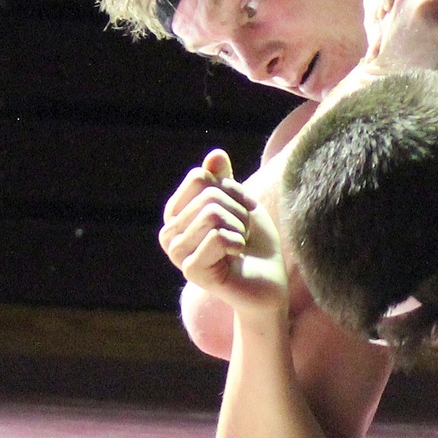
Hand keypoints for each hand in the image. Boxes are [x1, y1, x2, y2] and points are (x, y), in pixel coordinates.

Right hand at [159, 151, 289, 318]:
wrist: (268, 283)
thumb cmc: (256, 245)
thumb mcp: (242, 205)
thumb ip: (225, 181)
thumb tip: (215, 154)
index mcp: (177, 213)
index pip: (199, 178)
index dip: (232, 191)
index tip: (240, 213)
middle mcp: (170, 232)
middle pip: (209, 195)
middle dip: (238, 212)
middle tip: (241, 234)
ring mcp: (176, 252)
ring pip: (212, 214)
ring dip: (239, 228)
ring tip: (238, 245)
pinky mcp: (190, 270)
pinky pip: (217, 236)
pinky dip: (238, 241)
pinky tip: (237, 256)